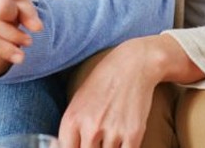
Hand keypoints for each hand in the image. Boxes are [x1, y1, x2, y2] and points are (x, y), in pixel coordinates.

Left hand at [59, 35, 198, 147]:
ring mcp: (112, 131)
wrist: (132, 64)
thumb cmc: (102, 83)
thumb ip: (71, 130)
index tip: (83, 145)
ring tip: (112, 134)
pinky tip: (124, 140)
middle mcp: (90, 128)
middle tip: (100, 139)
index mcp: (71, 120)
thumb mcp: (77, 103)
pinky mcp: (134, 133)